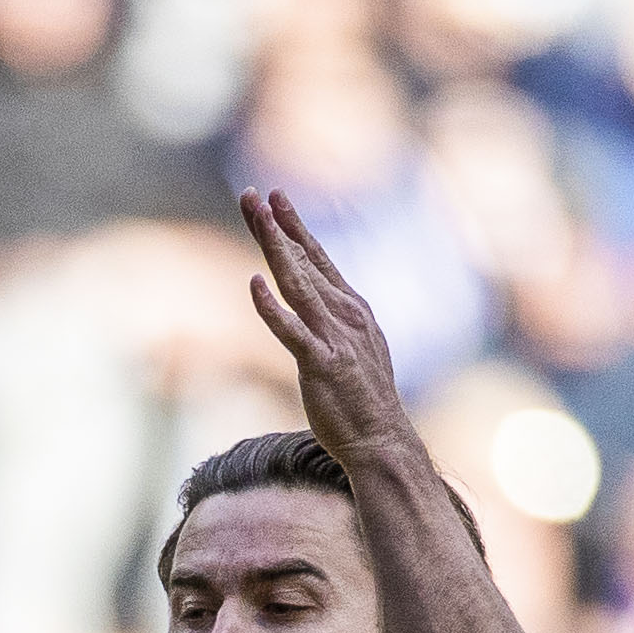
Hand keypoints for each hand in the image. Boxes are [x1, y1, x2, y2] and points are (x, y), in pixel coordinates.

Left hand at [239, 189, 412, 468]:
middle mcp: (344, 314)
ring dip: (274, 248)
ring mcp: (334, 337)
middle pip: (304, 261)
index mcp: (350, 308)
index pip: (318, 259)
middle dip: (276, 226)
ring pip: (298, 284)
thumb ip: (332, 322)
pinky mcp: (322, 363)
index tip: (274, 198)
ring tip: (255, 218)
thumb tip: (312, 303)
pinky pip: (292, 331)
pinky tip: (254, 285)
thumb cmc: (361, 398)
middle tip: (253, 195)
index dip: (294, 227)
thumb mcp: (350, 348)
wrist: (380, 438)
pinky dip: (272, 307)